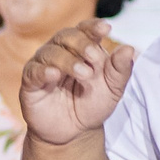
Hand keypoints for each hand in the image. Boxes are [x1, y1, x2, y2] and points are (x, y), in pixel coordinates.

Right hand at [21, 19, 135, 144]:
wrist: (73, 132)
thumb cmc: (92, 105)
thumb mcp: (112, 89)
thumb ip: (120, 70)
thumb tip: (129, 49)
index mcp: (81, 48)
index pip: (84, 29)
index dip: (93, 27)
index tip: (106, 28)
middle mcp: (60, 52)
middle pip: (66, 36)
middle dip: (82, 44)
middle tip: (95, 58)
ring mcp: (43, 65)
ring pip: (50, 52)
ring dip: (68, 61)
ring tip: (84, 74)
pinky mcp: (30, 82)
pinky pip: (33, 71)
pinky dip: (44, 71)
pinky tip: (54, 74)